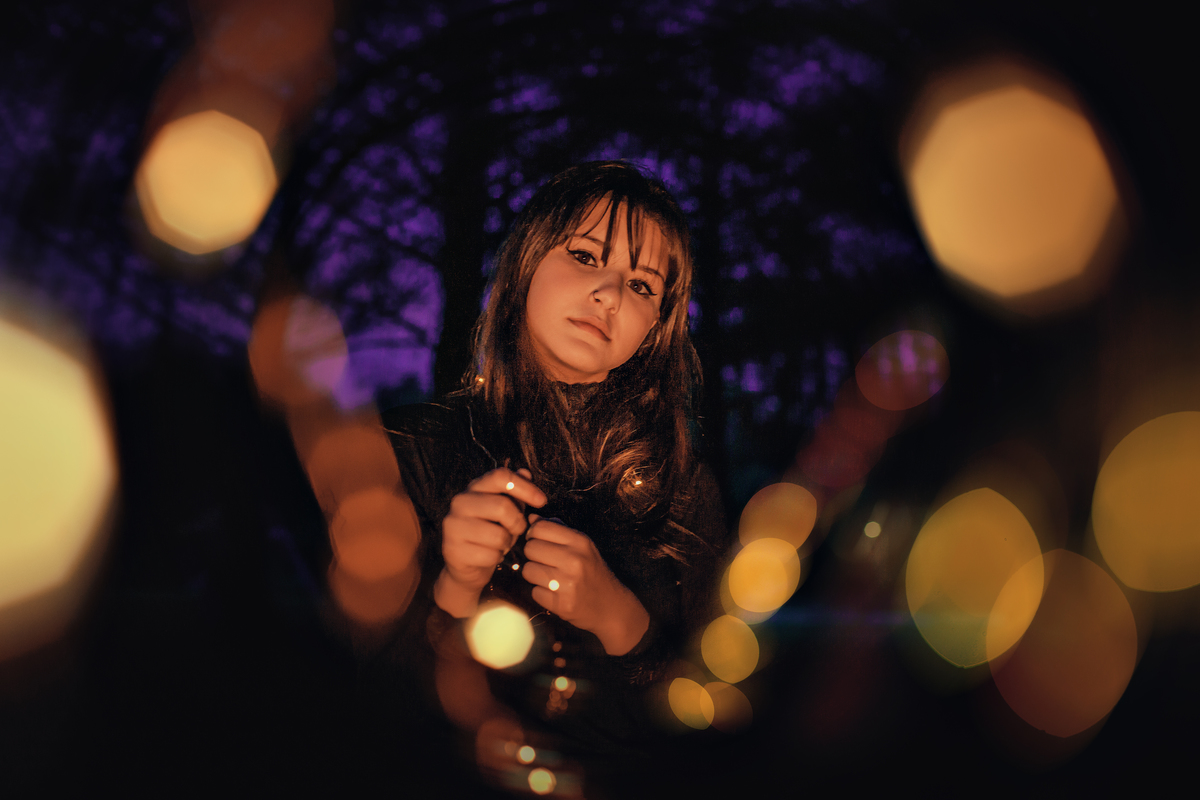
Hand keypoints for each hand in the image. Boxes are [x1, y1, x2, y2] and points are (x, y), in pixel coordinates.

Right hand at [435, 467, 545, 616]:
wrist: (466, 565)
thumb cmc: (490, 533)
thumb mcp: (505, 511)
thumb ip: (514, 494)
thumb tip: (525, 473)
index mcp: (474, 488)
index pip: (500, 476)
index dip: (525, 487)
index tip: (542, 501)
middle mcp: (460, 502)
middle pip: (503, 506)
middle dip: (518, 522)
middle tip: (517, 530)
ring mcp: (454, 526)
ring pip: (498, 535)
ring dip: (507, 543)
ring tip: (500, 543)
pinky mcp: (454, 549)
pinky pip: (491, 555)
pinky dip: (497, 558)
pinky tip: (490, 555)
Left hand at [520, 515, 649, 654]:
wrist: (611, 606)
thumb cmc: (593, 572)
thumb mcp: (583, 546)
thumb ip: (558, 529)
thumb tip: (532, 518)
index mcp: (580, 542)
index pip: (540, 528)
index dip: (533, 534)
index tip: (538, 541)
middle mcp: (574, 561)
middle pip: (530, 548)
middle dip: (533, 555)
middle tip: (545, 562)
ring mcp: (568, 584)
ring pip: (528, 570)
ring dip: (534, 575)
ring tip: (549, 577)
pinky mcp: (561, 604)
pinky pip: (534, 592)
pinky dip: (541, 593)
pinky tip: (554, 592)